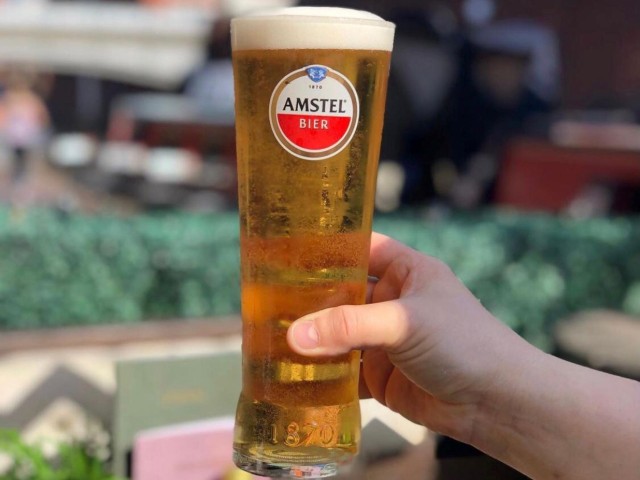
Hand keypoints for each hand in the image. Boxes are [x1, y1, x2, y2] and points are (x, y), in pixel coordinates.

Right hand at [287, 232, 535, 440]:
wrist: (496, 402)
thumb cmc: (463, 343)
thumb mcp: (404, 323)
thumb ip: (349, 327)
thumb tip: (295, 335)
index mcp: (406, 272)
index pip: (361, 248)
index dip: (329, 248)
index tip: (289, 250)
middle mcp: (393, 302)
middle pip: (342, 294)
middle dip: (310, 300)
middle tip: (268, 300)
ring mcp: (386, 339)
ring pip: (339, 334)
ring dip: (313, 338)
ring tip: (271, 337)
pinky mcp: (381, 375)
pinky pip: (344, 371)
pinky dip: (323, 374)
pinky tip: (294, 375)